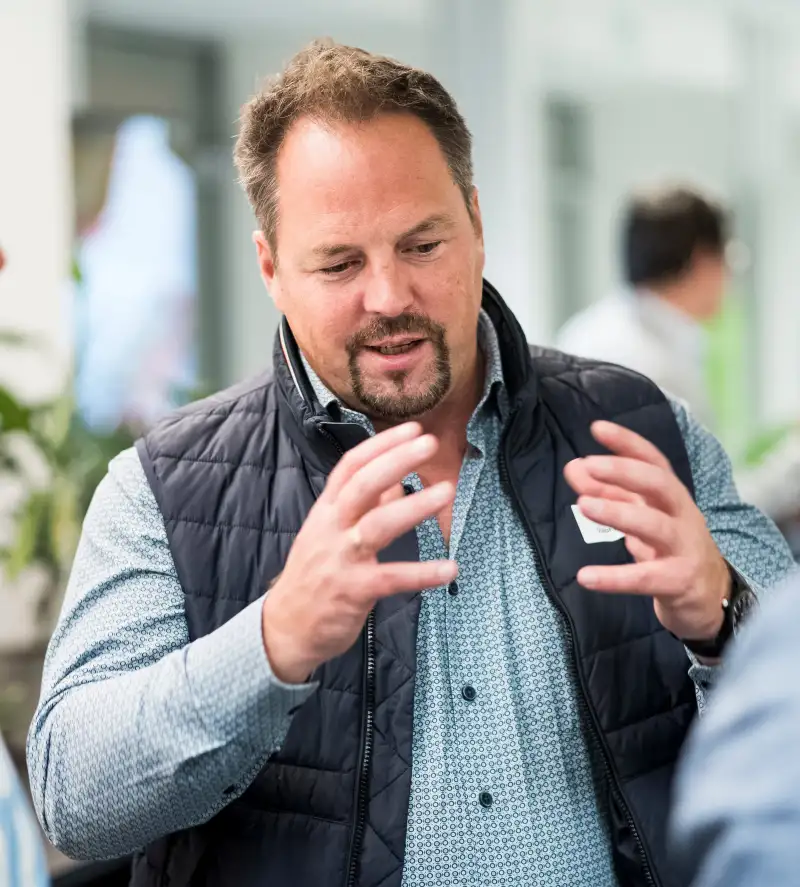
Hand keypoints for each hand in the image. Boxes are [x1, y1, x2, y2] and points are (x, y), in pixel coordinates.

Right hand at [261, 422, 456, 683]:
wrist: (285, 627)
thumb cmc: (314, 576)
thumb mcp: (332, 534)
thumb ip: (364, 509)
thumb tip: (398, 483)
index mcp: (326, 510)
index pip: (351, 466)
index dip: (381, 445)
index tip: (412, 429)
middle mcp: (331, 528)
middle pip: (362, 485)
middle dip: (396, 460)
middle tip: (428, 444)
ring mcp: (341, 559)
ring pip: (377, 526)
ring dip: (413, 507)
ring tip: (446, 492)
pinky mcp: (353, 591)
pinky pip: (391, 578)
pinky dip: (422, 574)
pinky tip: (450, 568)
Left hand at [563, 421, 730, 641]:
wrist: (709, 597)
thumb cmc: (668, 548)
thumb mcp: (639, 516)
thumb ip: (607, 493)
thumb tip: (573, 467)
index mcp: (671, 496)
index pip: (653, 461)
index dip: (628, 443)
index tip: (597, 428)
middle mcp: (683, 515)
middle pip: (660, 484)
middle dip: (625, 471)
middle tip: (589, 464)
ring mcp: (684, 548)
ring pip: (655, 526)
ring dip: (618, 513)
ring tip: (584, 504)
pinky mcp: (680, 582)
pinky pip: (646, 578)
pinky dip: (614, 578)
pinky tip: (585, 576)